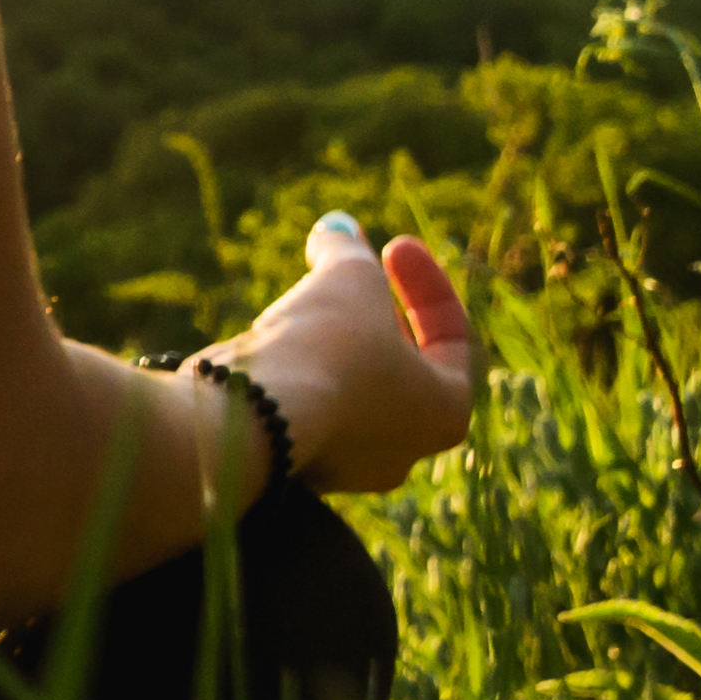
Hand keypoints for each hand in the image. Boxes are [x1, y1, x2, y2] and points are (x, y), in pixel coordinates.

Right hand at [215, 214, 480, 500]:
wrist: (249, 416)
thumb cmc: (325, 349)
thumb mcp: (347, 278)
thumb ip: (348, 250)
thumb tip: (335, 231)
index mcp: (446, 412)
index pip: (451, 339)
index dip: (425, 283)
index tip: (393, 244)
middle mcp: (402, 451)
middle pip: (397, 364)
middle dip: (371, 311)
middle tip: (343, 271)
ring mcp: (345, 467)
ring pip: (345, 387)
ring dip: (327, 340)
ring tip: (294, 305)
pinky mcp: (289, 468)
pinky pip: (301, 409)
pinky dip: (291, 372)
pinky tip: (264, 345)